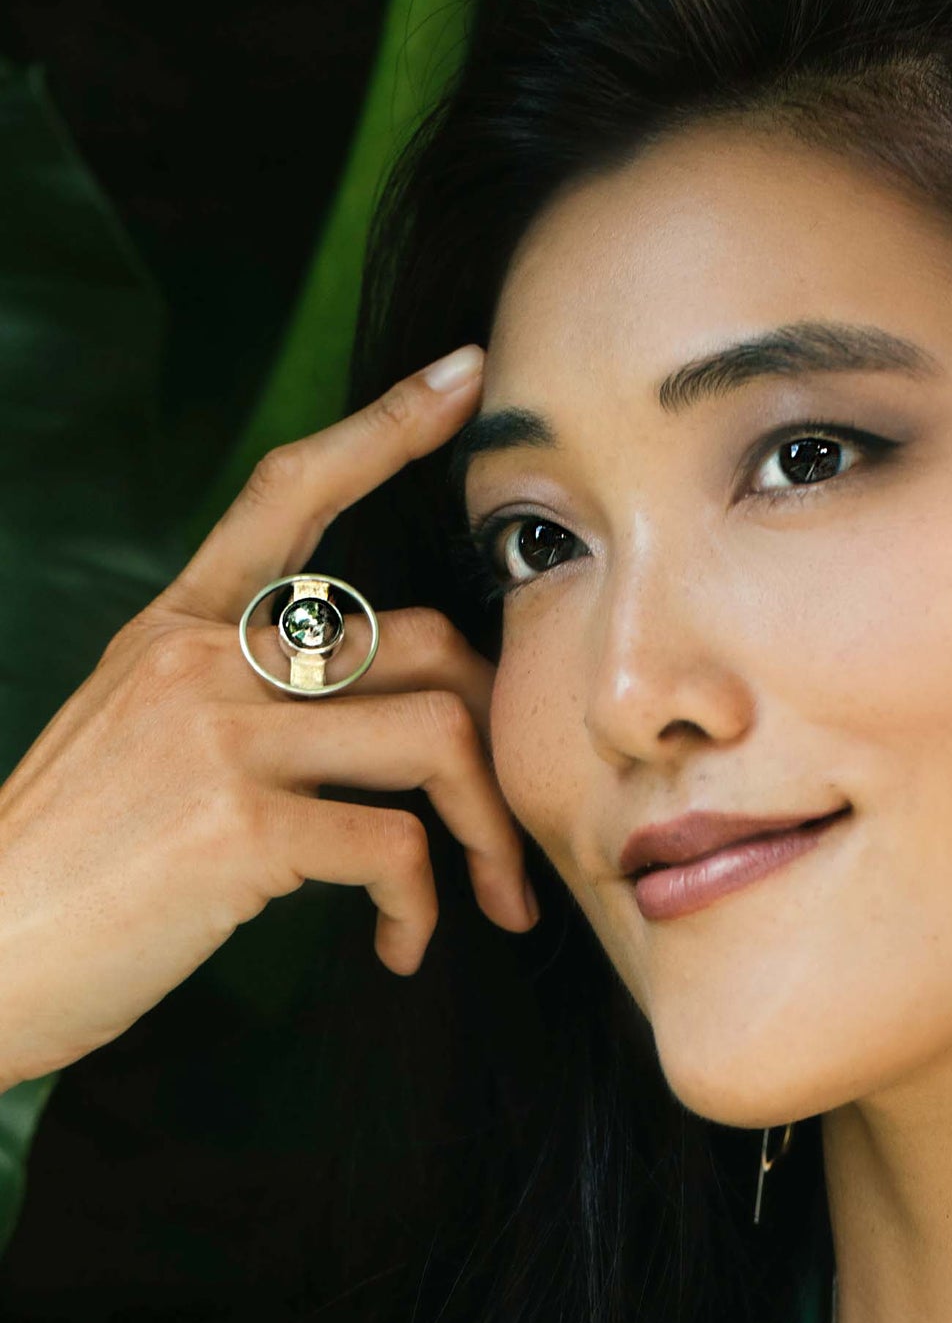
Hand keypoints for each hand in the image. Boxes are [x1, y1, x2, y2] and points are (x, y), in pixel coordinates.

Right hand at [0, 344, 532, 1089]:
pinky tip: (399, 944)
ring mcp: (219, 738)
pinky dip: (421, 905)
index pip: (289, 493)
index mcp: (179, 629)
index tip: (465, 378)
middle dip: (497, 734)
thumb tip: (355, 700)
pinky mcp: (236, 828)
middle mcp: (203, 661)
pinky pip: (394, 846)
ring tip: (488, 897)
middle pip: (426, 643)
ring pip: (438, 738)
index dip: (384, 427)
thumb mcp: (136, 732)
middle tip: (510, 816)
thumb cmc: (70, 859)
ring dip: (488, 830)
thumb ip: (233, 690)